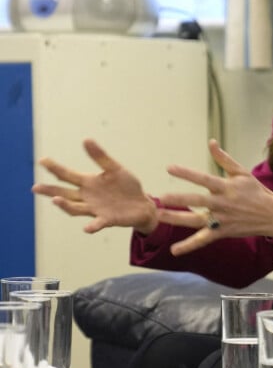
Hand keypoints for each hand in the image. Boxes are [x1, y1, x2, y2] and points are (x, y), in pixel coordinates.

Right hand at [32, 139, 158, 234]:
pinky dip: (92, 226)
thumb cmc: (126, 186)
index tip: (42, 160)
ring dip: (65, 205)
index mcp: (89, 183)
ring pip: (76, 208)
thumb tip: (86, 139)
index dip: (55, 168)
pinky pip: (98, 223)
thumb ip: (100, 157)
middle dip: (51, 191)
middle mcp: (88, 197)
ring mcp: (96, 209)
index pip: (68, 175)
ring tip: (55, 200)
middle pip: (65, 193)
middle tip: (35, 187)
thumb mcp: (115, 168)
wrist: (142, 204)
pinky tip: (87, 228)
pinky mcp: (108, 219)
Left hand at [156, 139, 272, 255]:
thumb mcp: (242, 172)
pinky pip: (203, 240)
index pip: (204, 178)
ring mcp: (221, 219)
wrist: (272, 214)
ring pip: (196, 221)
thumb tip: (211, 142)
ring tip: (160, 216)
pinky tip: (174, 250)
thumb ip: (223, 159)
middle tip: (161, 198)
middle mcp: (222, 203)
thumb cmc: (255, 191)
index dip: (187, 173)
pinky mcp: (222, 232)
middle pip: (198, 201)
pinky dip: (189, 246)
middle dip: (179, 199)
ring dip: (177, 219)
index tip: (170, 168)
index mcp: (226, 187)